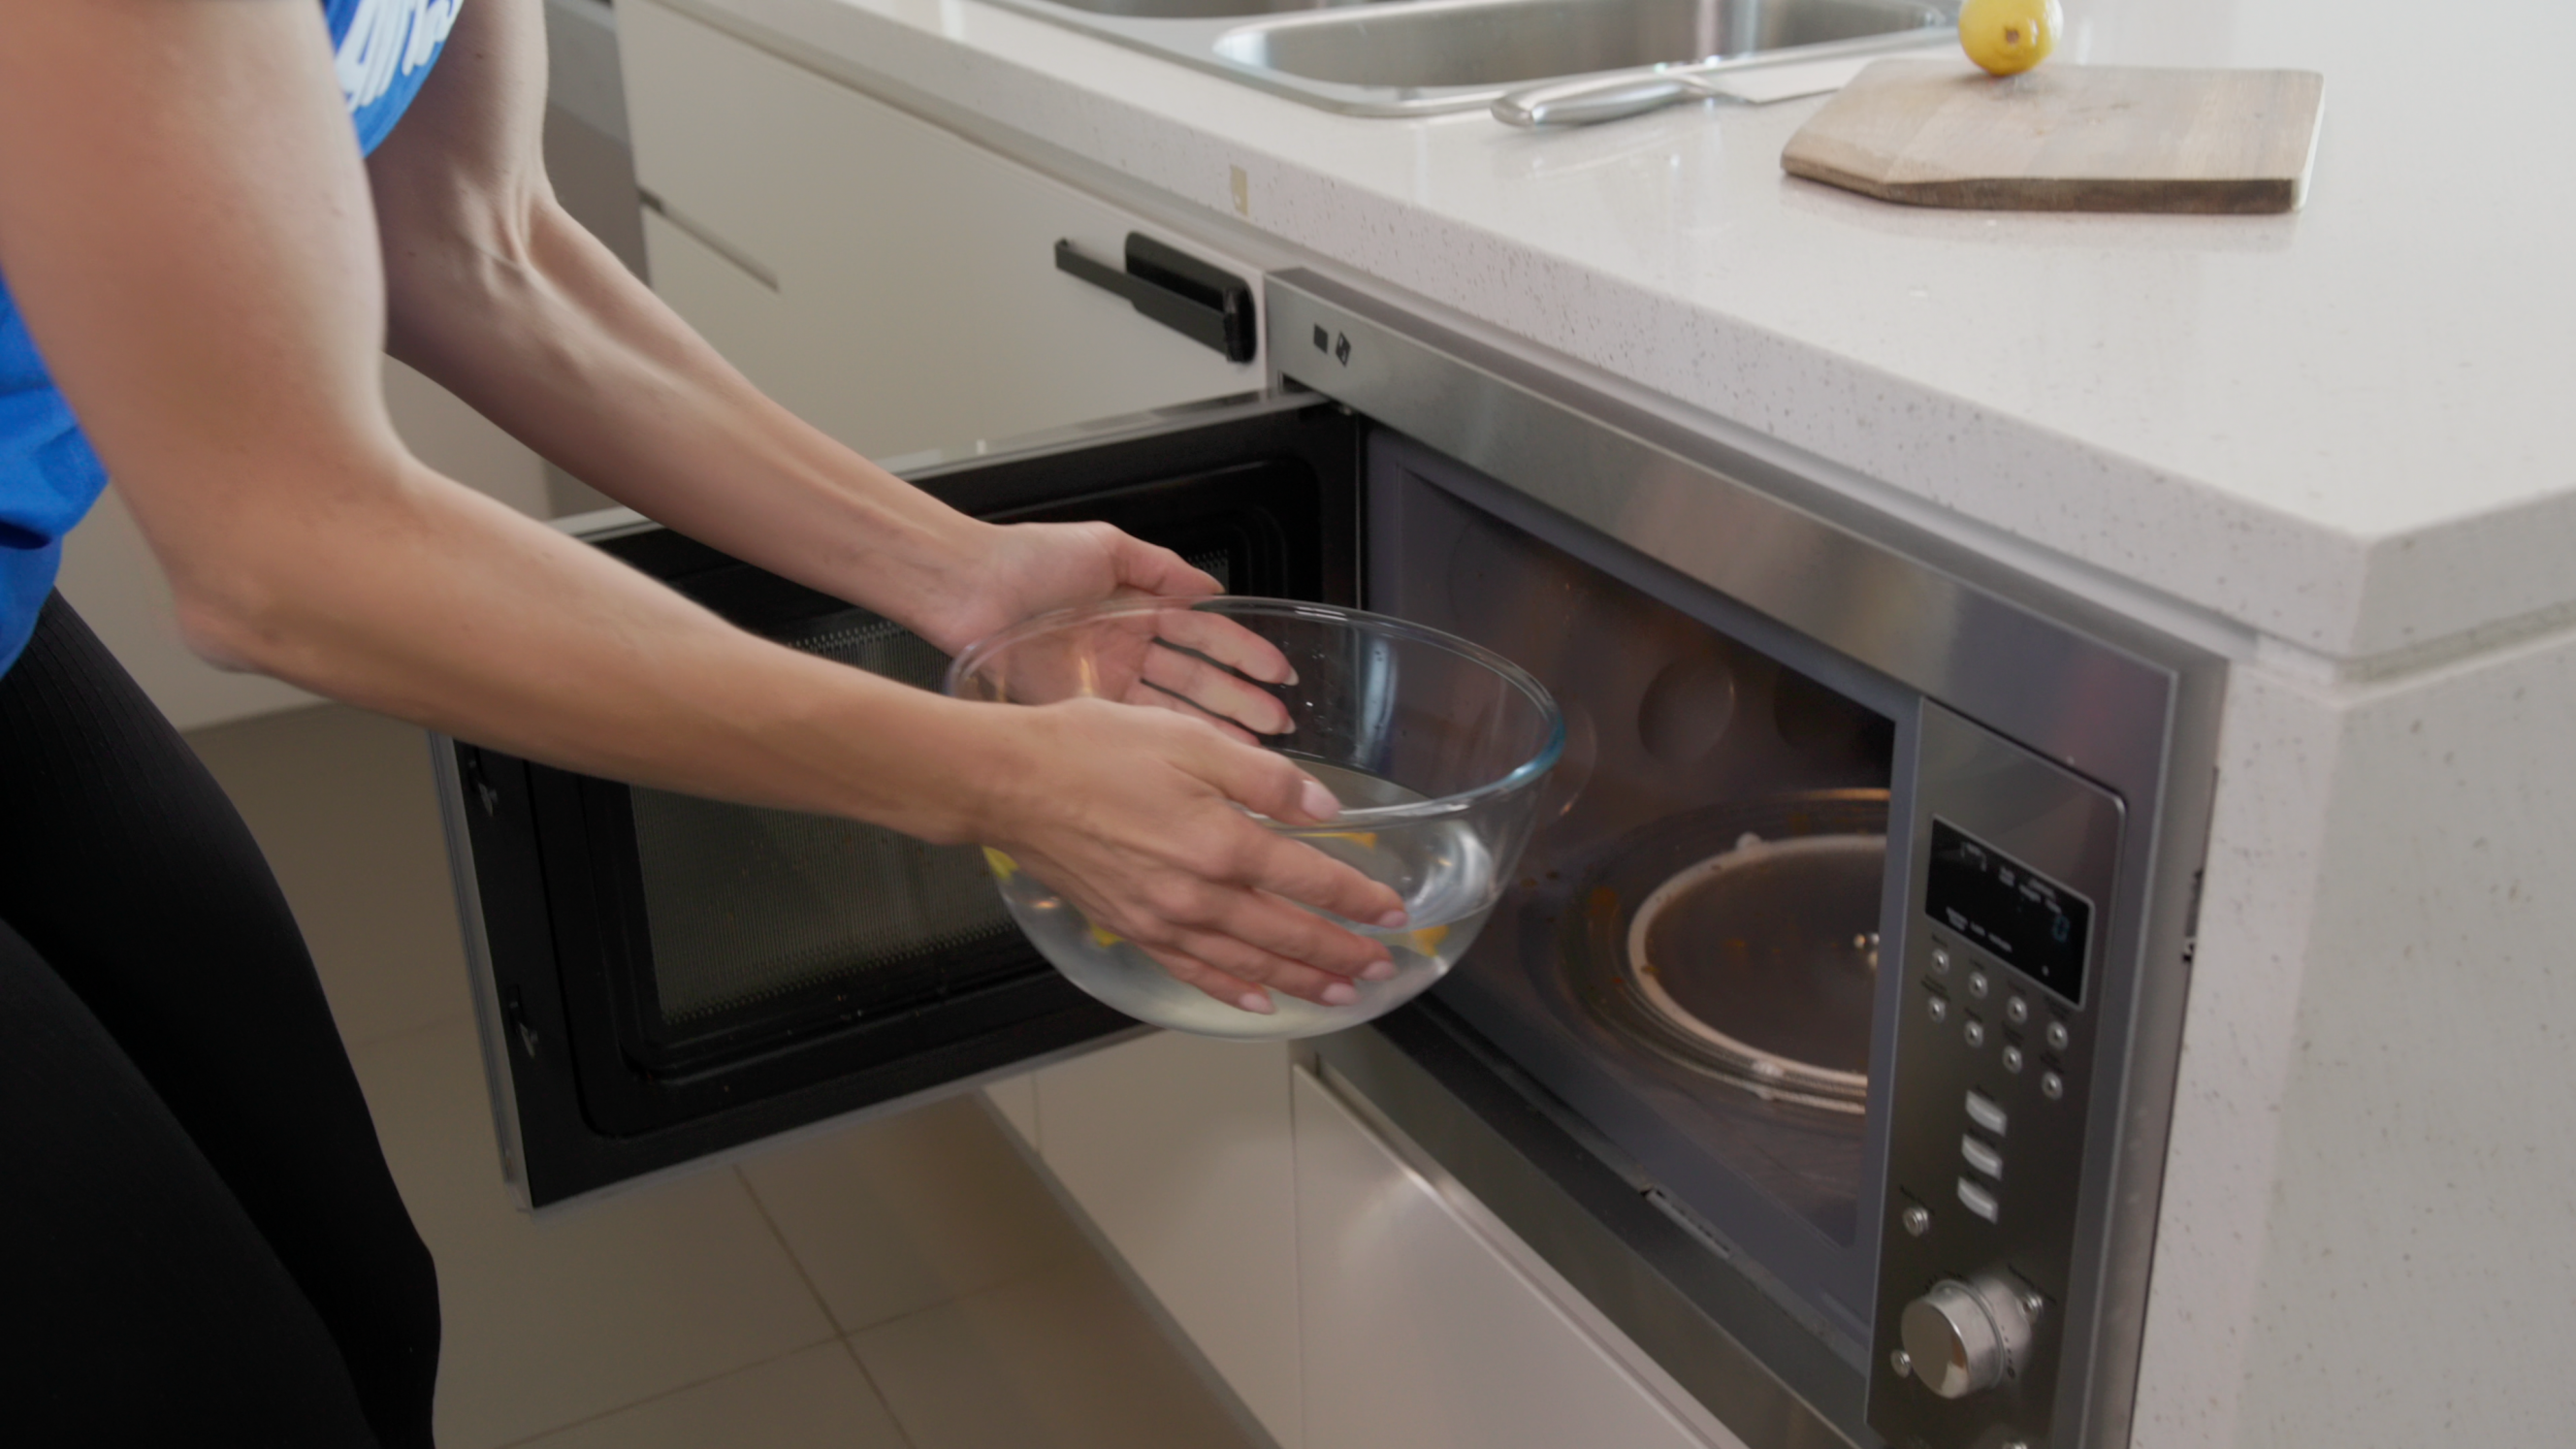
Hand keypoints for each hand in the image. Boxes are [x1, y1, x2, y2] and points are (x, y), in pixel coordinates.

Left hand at [922, 521, 1300, 740]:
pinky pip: (1135, 726)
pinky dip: (1170, 741)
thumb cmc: (1026, 559)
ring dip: (1215, 729)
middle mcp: (1127, 648)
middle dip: (1240, 701)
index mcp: (1138, 608)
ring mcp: (1106, 680)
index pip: (1205, 635)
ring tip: (1253, 749)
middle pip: (1198, 679)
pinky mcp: (1081, 706)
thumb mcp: (1107, 547)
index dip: (1243, 653)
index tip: (1276, 672)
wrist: (967, 587)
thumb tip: (1208, 586)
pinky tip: (1201, 755)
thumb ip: (1162, 568)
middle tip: (1277, 723)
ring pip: (1174, 709)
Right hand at [973, 697, 1410, 1014]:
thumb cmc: (1092, 750)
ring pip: (1249, 964)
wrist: (1008, 784)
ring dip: (1301, 981)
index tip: (1392, 913)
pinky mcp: (1133, 929)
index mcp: (1223, 842)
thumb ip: (1264, 776)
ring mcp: (1164, 920)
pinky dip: (1232, 991)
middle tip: (1381, 969)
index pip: (1311, 879)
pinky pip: (1194, 972)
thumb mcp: (1189, 738)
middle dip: (1341, 954)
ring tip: (1340, 995)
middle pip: (1288, 935)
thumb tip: (1322, 808)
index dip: (1358, 899)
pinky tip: (1259, 1001)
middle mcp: (1199, 894)